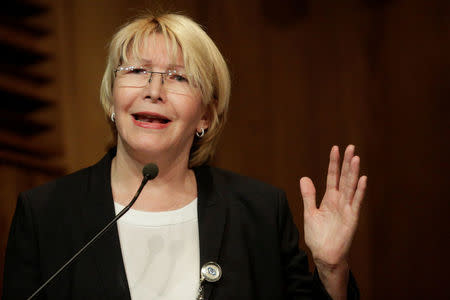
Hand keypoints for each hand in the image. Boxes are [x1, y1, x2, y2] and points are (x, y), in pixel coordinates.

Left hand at [299, 145, 366, 267]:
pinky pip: (356, 202)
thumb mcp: (310, 213)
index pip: (332, 177)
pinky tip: (362, 179)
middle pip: (344, 177)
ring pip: (351, 186)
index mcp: (330, 199)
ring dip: (353, 172)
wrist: (325, 255)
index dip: (333, 163)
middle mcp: (340, 201)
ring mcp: (347, 209)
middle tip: (350, 147)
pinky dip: (359, 191)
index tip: (335, 148)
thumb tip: (304, 178)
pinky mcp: (352, 218)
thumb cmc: (318, 236)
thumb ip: (308, 196)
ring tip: (355, 157)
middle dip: (346, 162)